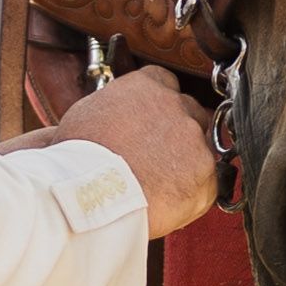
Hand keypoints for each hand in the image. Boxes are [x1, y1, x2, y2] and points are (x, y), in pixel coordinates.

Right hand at [48, 66, 216, 236]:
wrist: (90, 194)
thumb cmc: (77, 160)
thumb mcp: (81, 119)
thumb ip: (102, 112)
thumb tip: (84, 122)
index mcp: (145, 86)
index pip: (165, 83)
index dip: (159, 106)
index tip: (151, 122)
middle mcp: (175, 105)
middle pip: (190, 112)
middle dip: (178, 132)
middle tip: (157, 157)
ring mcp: (194, 138)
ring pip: (201, 148)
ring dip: (186, 163)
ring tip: (158, 185)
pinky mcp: (204, 173)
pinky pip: (207, 183)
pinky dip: (192, 194)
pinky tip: (167, 202)